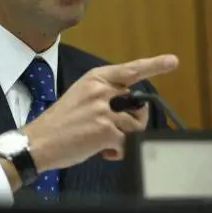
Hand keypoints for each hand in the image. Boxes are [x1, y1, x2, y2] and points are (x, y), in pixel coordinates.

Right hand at [21, 54, 178, 172]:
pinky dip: (119, 151)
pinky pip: (129, 142)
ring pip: (136, 125)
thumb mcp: (80, 98)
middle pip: (138, 105)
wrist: (38, 141)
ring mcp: (104, 109)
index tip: (172, 61)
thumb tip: (133, 112)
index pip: (129, 70)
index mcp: (94, 79)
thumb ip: (105, 97)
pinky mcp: (106, 129)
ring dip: (125, 138)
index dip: (154, 65)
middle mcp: (100, 90)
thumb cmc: (59, 123)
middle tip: (114, 130)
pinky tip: (103, 151)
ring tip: (104, 142)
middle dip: (133, 120)